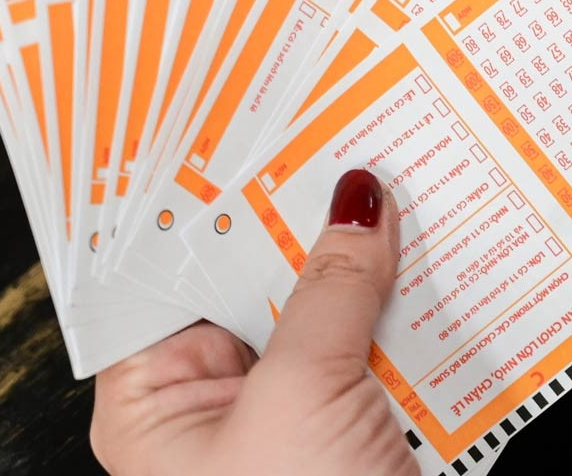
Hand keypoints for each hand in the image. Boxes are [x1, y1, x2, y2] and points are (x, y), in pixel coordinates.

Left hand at [90, 169, 414, 475]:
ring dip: (354, 268)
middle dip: (295, 227)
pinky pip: (361, 353)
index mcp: (151, 408)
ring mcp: (279, 420)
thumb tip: (354, 207)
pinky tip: (420, 261)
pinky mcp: (341, 433)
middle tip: (331, 149)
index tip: (238, 136)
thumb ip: (329, 291)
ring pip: (314, 316)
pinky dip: (392, 315)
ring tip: (384, 197)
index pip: (164, 275)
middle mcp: (208, 409)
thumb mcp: (302, 393)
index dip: (202, 205)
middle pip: (248, 287)